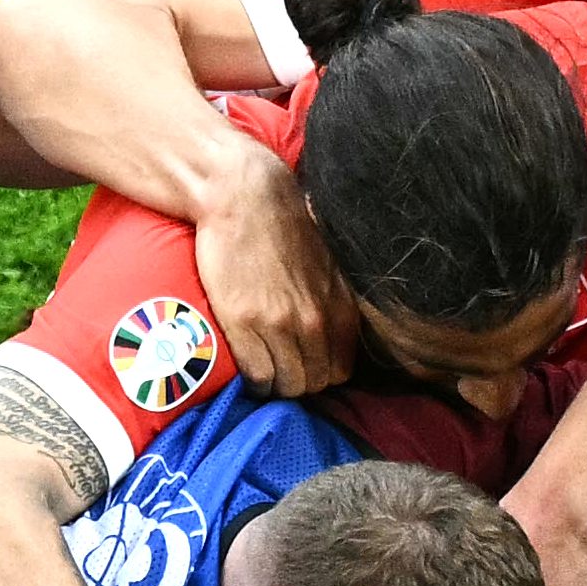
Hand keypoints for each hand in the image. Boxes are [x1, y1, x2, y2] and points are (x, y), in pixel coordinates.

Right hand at [193, 150, 357, 398]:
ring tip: (262, 370)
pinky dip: (253, 381)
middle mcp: (316, 322)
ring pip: (287, 385)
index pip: (341, 373)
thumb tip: (332, 340)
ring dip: (274, 385)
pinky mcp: (244, 321)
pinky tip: (246, 369)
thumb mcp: (327, 270)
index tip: (303, 366)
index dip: (320, 374)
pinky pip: (257, 375)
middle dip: (297, 383)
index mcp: (341, 310)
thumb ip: (333, 306)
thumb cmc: (284, 231)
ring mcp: (281, 324)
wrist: (246, 200)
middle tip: (279, 370)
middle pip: (314, 384)